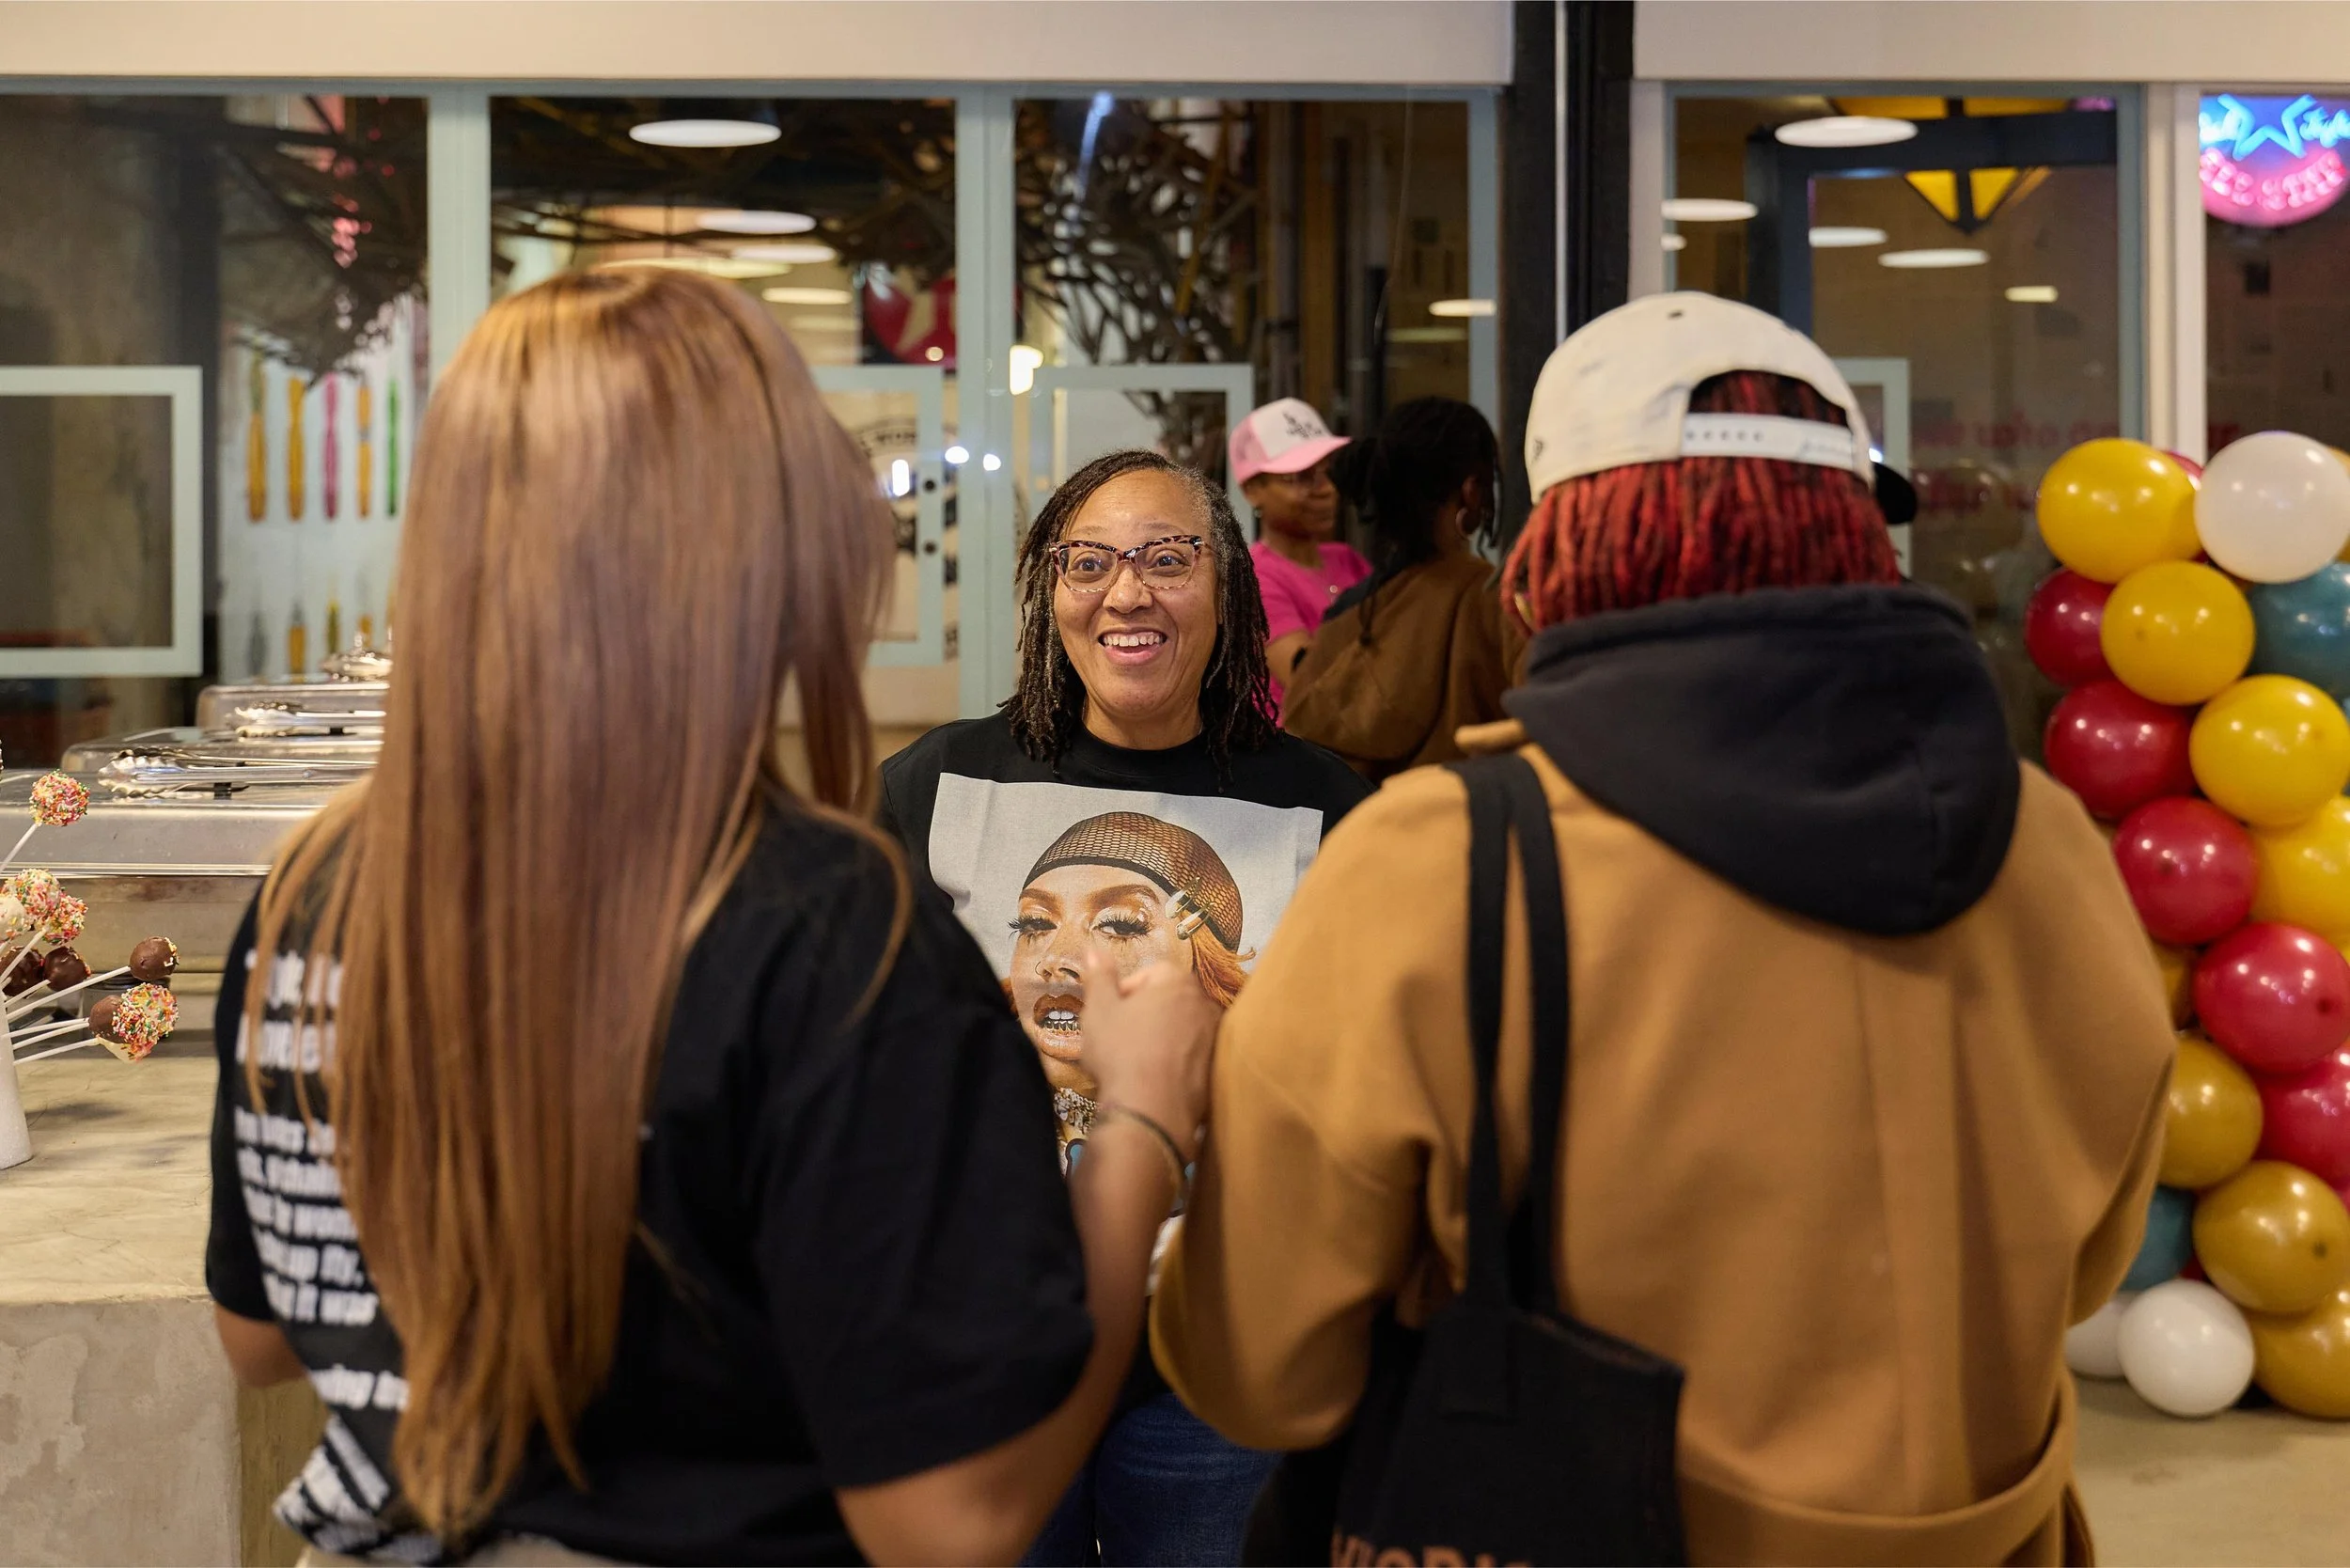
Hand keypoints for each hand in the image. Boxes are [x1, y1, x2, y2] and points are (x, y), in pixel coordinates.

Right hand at [1076, 949, 1216, 1154]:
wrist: (1152, 1112)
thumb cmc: (1121, 1051)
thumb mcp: (1098, 1010)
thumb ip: (1099, 977)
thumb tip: (1093, 949)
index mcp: (1178, 982)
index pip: (1152, 973)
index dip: (1125, 991)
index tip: (1109, 1014)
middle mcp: (1204, 1004)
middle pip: (1169, 999)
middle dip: (1144, 1013)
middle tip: (1119, 1037)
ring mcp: (1215, 1038)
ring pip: (1181, 1028)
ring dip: (1160, 1037)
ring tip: (1135, 1060)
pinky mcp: (1218, 1069)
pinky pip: (1191, 1056)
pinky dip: (1174, 1062)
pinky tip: (1153, 1079)